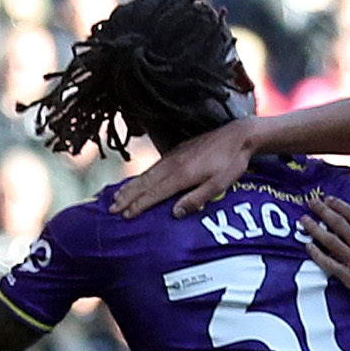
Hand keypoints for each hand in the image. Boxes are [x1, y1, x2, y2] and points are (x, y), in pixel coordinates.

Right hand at [107, 118, 257, 217]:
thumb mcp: (219, 185)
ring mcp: (173, 156)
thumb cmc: (231, 163)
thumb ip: (197, 199)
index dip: (139, 205)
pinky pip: (153, 167)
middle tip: (112, 209)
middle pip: (145, 183)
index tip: (125, 215)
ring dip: (130, 187)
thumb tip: (175, 213)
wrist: (238, 135)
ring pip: (147, 174)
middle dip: (127, 197)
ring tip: (116, 197)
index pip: (155, 193)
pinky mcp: (177, 151)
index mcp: (182, 175)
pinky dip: (141, 176)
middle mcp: (173, 165)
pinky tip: (136, 181)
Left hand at [300, 191, 349, 309]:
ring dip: (314, 228)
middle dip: (322, 210)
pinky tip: (307, 246)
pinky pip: (328, 263)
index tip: (328, 199)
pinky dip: (316, 254)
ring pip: (329, 240)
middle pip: (337, 223)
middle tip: (310, 202)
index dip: (339, 205)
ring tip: (303, 220)